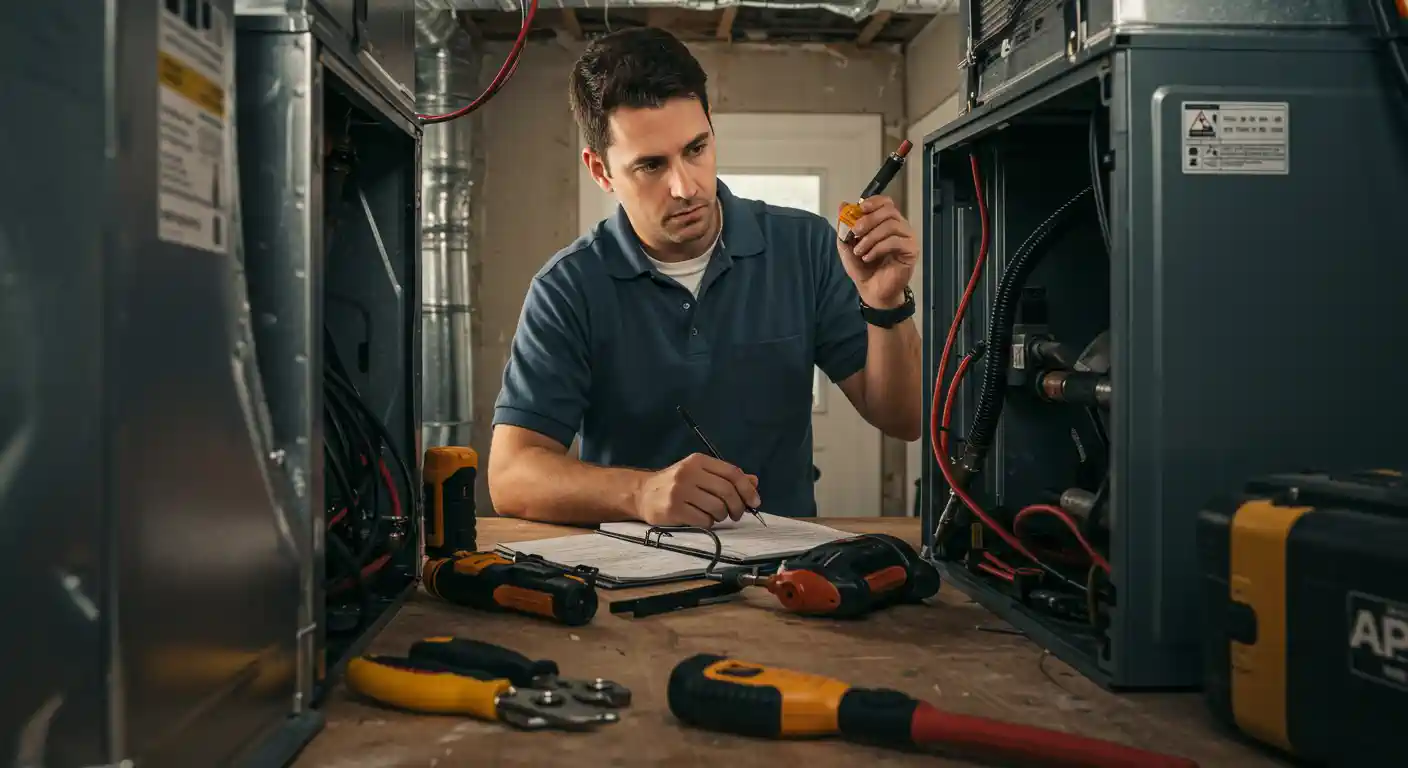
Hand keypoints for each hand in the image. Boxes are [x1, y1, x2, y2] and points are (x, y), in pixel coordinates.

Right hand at [633, 453, 761, 528]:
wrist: (642, 493)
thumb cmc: (676, 484)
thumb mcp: (700, 474)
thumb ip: (726, 477)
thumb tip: (754, 482)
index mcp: (698, 461)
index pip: (732, 472)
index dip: (747, 489)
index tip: (754, 502)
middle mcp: (689, 473)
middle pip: (727, 491)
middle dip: (738, 506)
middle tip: (737, 514)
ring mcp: (679, 491)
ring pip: (717, 507)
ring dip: (722, 516)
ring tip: (716, 516)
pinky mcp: (673, 509)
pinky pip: (704, 520)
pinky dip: (709, 523)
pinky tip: (702, 520)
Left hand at [838, 195, 917, 308]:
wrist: (871, 291)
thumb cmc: (863, 268)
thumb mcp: (848, 245)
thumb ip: (845, 226)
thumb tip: (842, 205)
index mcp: (886, 223)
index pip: (886, 203)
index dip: (874, 202)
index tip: (860, 209)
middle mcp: (900, 227)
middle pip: (889, 211)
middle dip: (869, 220)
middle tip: (856, 232)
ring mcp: (907, 238)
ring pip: (891, 225)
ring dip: (871, 237)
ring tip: (860, 251)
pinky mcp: (911, 251)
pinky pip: (896, 241)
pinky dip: (878, 248)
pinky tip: (868, 257)